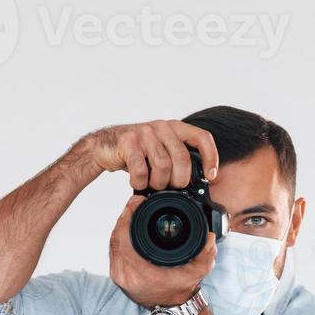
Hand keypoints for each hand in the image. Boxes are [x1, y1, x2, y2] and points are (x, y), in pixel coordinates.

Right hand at [87, 119, 218, 190]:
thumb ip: (178, 160)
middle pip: (183, 158)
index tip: (210, 177)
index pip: (202, 138)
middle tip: (171, 188)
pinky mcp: (128, 142)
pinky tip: (138, 183)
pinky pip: (141, 169)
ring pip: (163, 165)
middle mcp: (162, 126)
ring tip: (152, 186)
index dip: (210, 158)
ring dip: (158, 183)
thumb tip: (198, 183)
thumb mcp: (161, 152)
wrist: (104, 147)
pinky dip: (140, 182)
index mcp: (175, 127)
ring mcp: (144, 132)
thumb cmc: (137, 153)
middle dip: (179, 180)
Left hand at [109, 195, 217, 308]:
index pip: (124, 240)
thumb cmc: (181, 289)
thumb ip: (206, 253)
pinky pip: (113, 250)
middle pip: (115, 238)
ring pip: (113, 243)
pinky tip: (127, 225)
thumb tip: (210, 236)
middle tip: (135, 202)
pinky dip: (119, 236)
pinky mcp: (116, 275)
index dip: (127, 217)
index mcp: (141, 274)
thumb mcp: (198, 271)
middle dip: (124, 216)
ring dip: (121, 225)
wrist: (171, 308)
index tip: (137, 202)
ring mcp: (118, 276)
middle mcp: (125, 276)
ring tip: (132, 210)